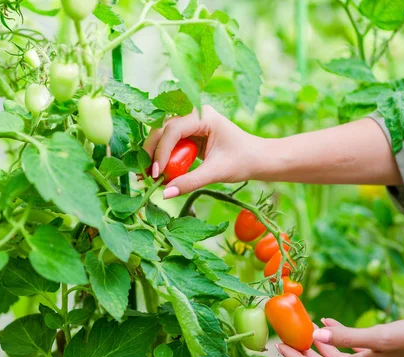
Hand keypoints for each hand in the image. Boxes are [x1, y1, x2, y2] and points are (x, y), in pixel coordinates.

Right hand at [143, 106, 263, 197]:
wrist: (258, 159)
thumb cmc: (243, 161)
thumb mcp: (216, 172)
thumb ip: (190, 182)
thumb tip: (164, 194)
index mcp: (203, 115)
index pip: (173, 130)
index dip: (161, 151)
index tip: (156, 173)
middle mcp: (194, 115)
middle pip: (162, 129)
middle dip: (153, 152)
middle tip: (145, 175)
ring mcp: (191, 124)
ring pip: (163, 136)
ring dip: (155, 155)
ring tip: (148, 176)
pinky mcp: (189, 135)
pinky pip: (170, 144)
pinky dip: (163, 158)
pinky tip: (158, 173)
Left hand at [276, 317, 403, 356]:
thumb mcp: (379, 336)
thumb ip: (347, 337)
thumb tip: (317, 335)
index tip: (280, 346)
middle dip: (302, 352)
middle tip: (285, 335)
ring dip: (316, 344)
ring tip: (302, 327)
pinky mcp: (374, 354)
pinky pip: (347, 349)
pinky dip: (334, 338)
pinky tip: (327, 323)